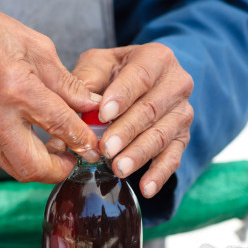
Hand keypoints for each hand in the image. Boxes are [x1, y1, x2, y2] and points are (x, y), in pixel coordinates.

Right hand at [0, 4, 101, 182]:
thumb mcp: (36, 47)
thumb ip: (66, 83)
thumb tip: (92, 105)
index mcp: (17, 88)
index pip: (60, 125)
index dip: (83, 141)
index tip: (95, 148)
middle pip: (34, 167)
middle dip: (60, 171)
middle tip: (74, 160)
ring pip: (16, 169)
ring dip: (39, 166)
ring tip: (54, 150)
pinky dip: (17, 151)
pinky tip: (25, 134)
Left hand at [73, 43, 193, 197]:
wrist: (148, 83)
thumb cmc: (116, 73)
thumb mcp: (98, 66)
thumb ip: (84, 82)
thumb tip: (65, 112)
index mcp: (156, 58)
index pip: (140, 76)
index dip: (122, 95)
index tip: (103, 114)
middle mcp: (176, 83)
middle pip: (151, 109)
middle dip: (127, 131)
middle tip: (106, 149)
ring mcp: (182, 112)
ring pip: (161, 135)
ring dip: (139, 154)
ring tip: (119, 169)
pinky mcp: (182, 137)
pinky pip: (173, 158)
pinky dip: (159, 175)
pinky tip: (146, 189)